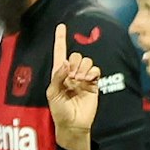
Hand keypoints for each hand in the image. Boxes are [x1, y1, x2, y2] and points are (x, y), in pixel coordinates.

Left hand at [45, 23, 99, 149]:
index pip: (60, 52)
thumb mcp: (53, 93)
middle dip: (75, 64)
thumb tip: (66, 62)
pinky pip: (96, 70)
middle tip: (72, 78)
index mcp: (59, 73)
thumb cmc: (59, 110)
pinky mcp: (94, 83)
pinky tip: (87, 81)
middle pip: (76, 55)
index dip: (60, 39)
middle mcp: (71, 73)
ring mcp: (83, 77)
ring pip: (87, 61)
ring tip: (79, 81)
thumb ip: (58, 76)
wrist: (73, 124)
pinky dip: (92, 73)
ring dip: (83, 69)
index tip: (61, 26)